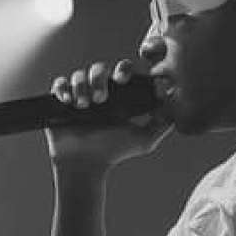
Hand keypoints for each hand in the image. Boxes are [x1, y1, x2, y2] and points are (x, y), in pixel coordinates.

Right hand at [45, 59, 171, 170]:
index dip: (123, 69)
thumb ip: (162, 124)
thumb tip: (175, 104)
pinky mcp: (60, 102)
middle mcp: (98, 92)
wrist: (85, 167)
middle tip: (100, 99)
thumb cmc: (114, 154)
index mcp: (118, 95)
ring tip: (83, 106)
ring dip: (81, 86)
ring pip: (78, 75)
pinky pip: (60, 84)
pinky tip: (68, 101)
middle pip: (99, 68)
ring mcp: (79, 96)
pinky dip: (63, 88)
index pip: (122, 70)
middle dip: (99, 79)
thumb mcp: (144, 141)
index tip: (122, 80)